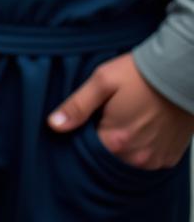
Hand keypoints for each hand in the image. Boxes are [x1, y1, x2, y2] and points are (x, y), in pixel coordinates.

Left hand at [47, 52, 193, 169]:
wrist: (179, 74)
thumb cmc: (140, 75)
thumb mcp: (102, 82)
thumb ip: (77, 106)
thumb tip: (54, 124)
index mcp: (116, 140)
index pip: (88, 148)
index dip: (85, 130)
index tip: (91, 116)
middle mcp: (137, 157)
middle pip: (109, 155)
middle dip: (104, 137)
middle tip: (110, 113)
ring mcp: (156, 160)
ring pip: (128, 159)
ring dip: (124, 144)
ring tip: (127, 117)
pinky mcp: (170, 157)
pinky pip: (149, 160)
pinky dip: (142, 147)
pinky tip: (142, 126)